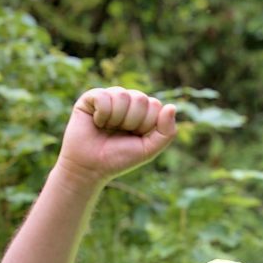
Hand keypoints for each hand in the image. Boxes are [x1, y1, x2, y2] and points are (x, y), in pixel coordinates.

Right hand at [56, 87, 176, 185]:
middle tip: (120, 133)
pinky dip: (102, 114)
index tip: (135, 137)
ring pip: (122, 95)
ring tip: (107, 128)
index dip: (146, 125)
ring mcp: (110, 97)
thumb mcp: (148, 150)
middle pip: (140, 98)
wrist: (90, 167)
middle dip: (132, 122)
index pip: (155, 105)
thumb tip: (172, 107)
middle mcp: (128, 101)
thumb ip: (166, 132)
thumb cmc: (119, 158)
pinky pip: (103, 96)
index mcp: (143, 112)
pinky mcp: (92, 97)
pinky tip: (96, 122)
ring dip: (116, 119)